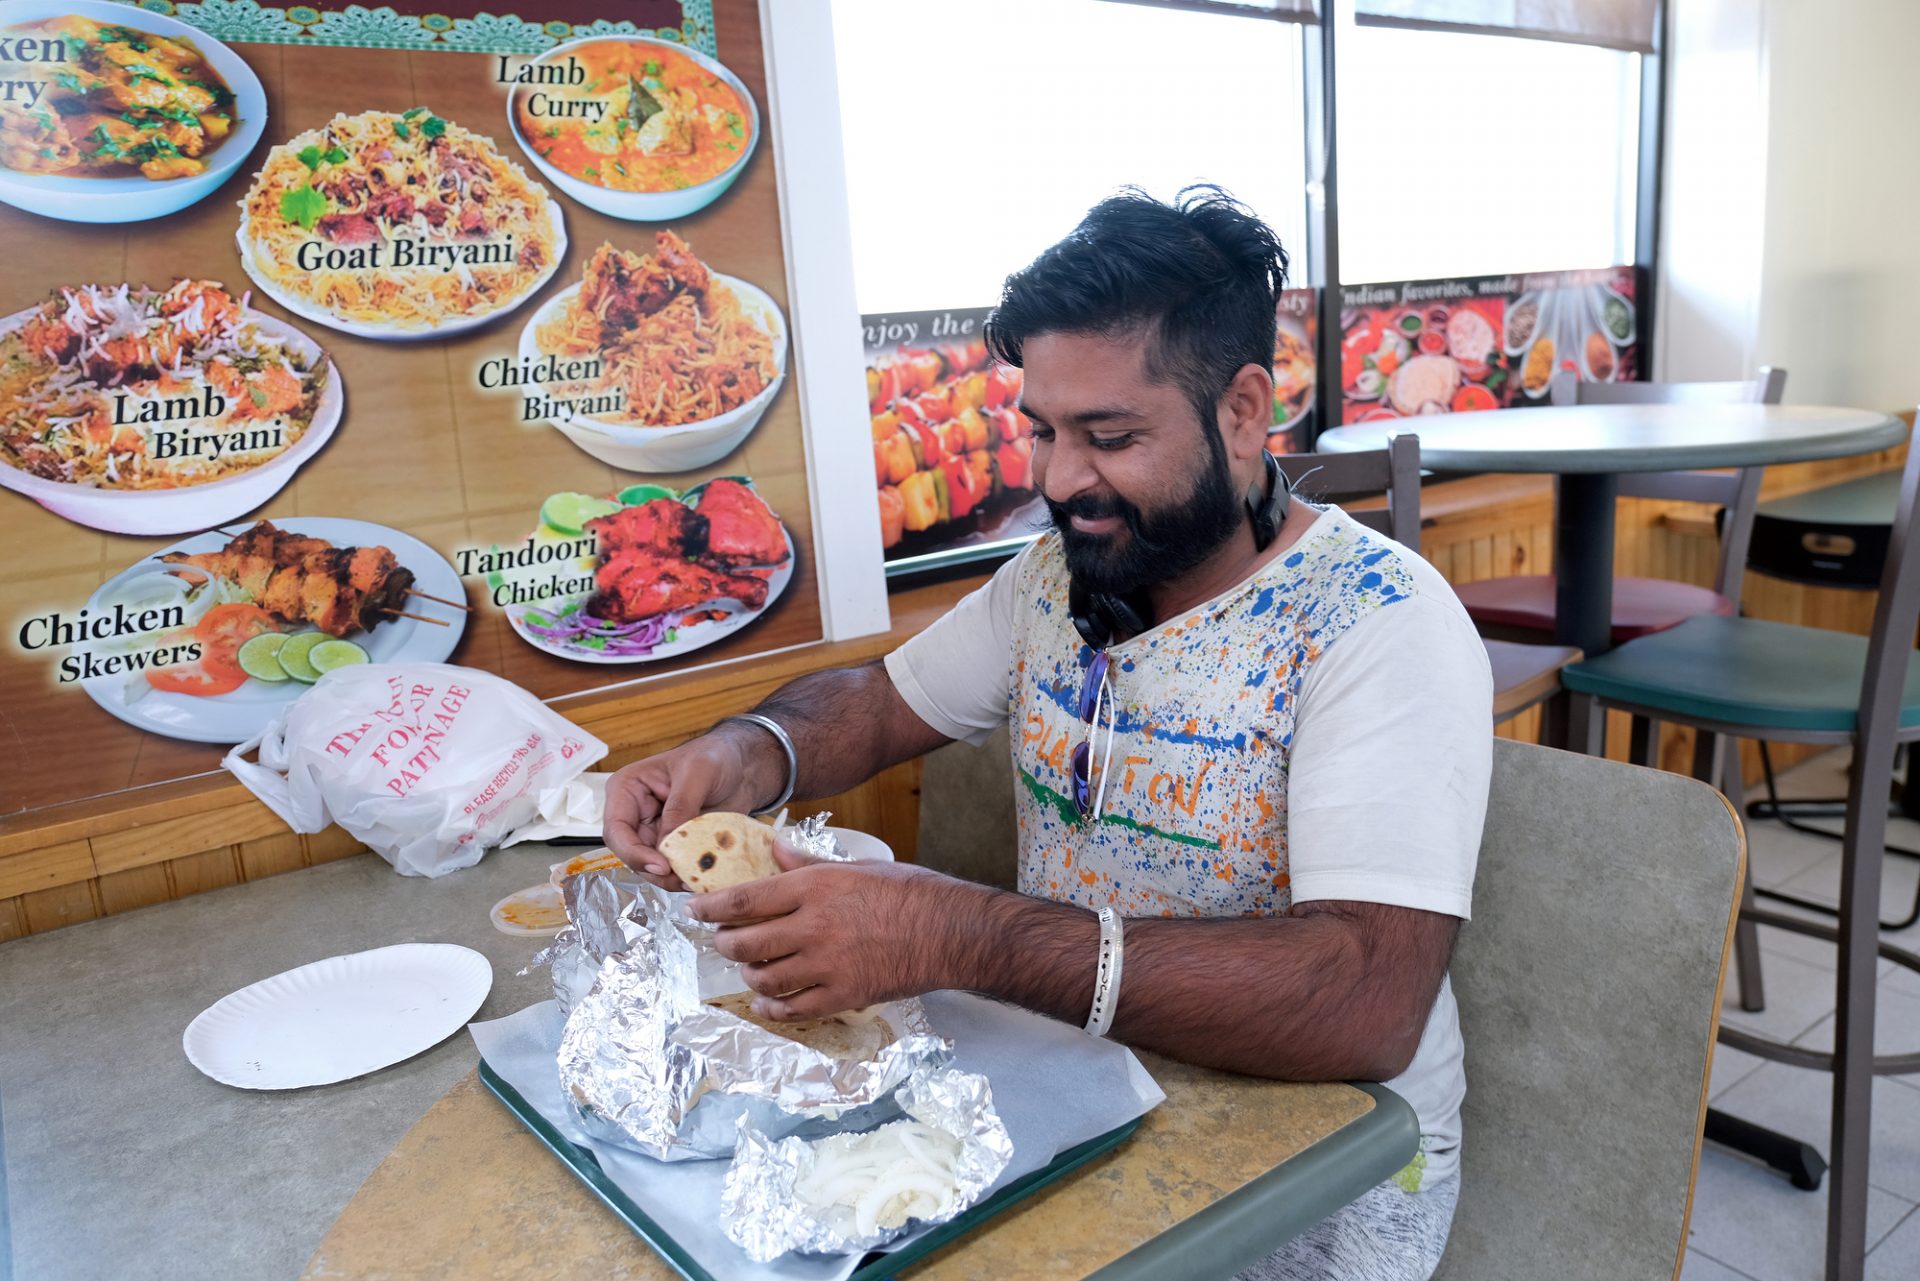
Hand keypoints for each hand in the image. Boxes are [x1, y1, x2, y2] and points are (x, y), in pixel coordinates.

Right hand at [603, 724, 782, 887]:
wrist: (741, 768)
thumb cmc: (715, 757)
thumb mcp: (698, 773)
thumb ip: (681, 806)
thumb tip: (666, 844)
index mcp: (627, 790)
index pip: (617, 830)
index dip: (634, 853)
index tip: (662, 866)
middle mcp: (634, 815)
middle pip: (631, 855)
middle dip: (655, 871)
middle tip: (682, 879)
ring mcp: (653, 833)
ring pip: (650, 868)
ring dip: (670, 879)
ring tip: (695, 880)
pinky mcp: (673, 846)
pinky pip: (672, 869)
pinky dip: (684, 876)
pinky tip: (700, 877)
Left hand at [692, 842, 981, 1018]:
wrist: (950, 931)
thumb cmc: (909, 891)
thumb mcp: (856, 866)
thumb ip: (809, 865)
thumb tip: (776, 850)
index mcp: (814, 888)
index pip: (745, 899)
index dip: (712, 908)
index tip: (695, 911)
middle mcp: (813, 927)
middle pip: (745, 943)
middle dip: (725, 943)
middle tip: (723, 940)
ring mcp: (827, 965)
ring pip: (764, 978)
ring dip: (748, 974)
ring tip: (750, 967)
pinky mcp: (843, 995)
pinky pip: (793, 1009)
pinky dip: (773, 1007)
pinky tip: (768, 1002)